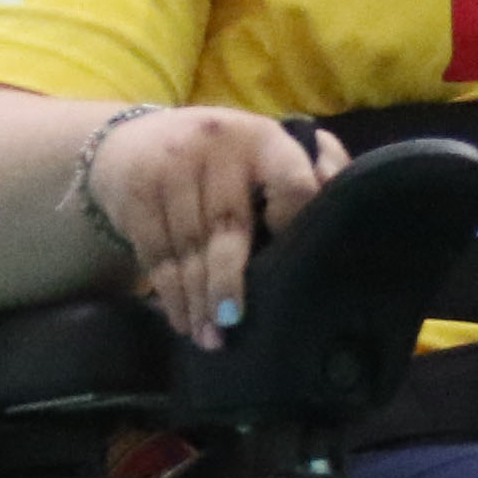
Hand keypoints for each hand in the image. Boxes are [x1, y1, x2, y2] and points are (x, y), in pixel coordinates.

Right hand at [90, 106, 336, 347]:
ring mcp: (171, 170)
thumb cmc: (222, 157)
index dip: (293, 227)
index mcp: (263, 139)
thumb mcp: (267, 148)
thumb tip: (346, 194)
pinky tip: (183, 320)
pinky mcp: (136, 195)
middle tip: (235, 322)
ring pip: (188, 249)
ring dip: (198, 300)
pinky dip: (170, 295)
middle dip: (229, 281)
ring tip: (211, 337)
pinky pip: (155, 255)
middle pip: (227, 226)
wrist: (131, 139)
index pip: (290, 185)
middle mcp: (216, 148)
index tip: (294, 265)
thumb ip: (311, 167)